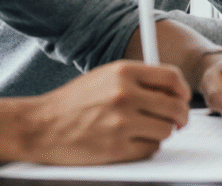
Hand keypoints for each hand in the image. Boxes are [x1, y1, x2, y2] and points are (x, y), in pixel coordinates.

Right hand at [26, 60, 190, 164]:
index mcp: (123, 72)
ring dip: (161, 132)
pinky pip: (150, 149)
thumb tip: (172, 90)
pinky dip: (146, 147)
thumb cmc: (73, 102)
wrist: (39, 126)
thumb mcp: (105, 77)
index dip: (182, 90)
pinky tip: (132, 141)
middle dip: (179, 116)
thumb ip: (138, 79)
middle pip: (175, 106)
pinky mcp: (116, 148)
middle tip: (175, 120)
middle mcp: (125, 95)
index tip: (182, 98)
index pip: (172, 77)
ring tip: (144, 130)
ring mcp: (121, 122)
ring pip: (166, 130)